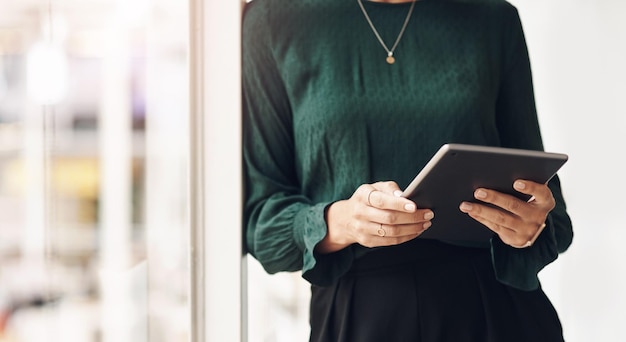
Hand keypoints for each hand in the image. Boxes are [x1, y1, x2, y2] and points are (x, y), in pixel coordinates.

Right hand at [316, 181, 433, 253]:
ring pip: (391, 232)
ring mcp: (362, 229)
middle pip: (389, 218)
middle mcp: (360, 213)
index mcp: (363, 196)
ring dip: (412, 229)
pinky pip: (390, 242)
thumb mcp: (374, 187)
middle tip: (428, 214)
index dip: (398, 204)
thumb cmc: (367, 199)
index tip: (415, 205)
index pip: (381, 201)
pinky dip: (406, 237)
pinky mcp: (367, 241)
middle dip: (412, 217)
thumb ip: (390, 188)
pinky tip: (416, 231)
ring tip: (425, 223)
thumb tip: (404, 196)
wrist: (346, 218)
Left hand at [459, 179, 553, 247]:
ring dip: (481, 210)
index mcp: (545, 202)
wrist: (532, 230)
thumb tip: (494, 173)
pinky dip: (481, 218)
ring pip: (500, 218)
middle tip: (478, 191)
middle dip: (494, 198)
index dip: (530, 187)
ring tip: (465, 204)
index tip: (516, 182)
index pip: (542, 193)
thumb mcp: (532, 195)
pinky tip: (471, 211)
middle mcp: (537, 217)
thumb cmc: (528, 203)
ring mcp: (526, 230)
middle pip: (514, 205)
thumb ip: (522, 186)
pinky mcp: (514, 239)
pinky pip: (494, 227)